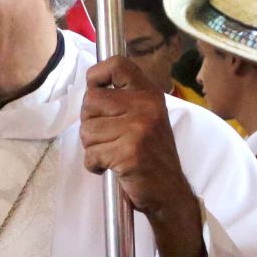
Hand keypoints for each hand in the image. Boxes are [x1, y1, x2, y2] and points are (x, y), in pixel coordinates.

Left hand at [80, 54, 205, 256]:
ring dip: (93, 147)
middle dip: (90, 123)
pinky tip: (110, 167)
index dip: (96, 75)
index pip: (117, 65)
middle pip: (90, 101)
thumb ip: (121, 101)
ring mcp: (138, 129)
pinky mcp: (129, 152)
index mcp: (148, 94)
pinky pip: (91, 154)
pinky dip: (94, 165)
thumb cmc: (149, 155)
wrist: (169, 192)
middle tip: (108, 137)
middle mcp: (146, 106)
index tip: (96, 92)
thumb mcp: (143, 119)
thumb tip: (89, 87)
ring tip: (113, 153)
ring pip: (87, 130)